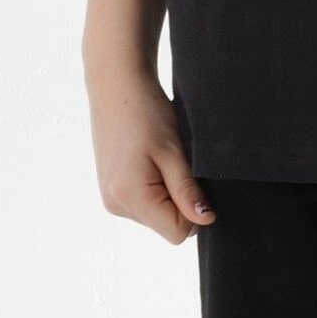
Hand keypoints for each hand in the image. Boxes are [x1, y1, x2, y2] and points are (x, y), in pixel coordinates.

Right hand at [86, 69, 216, 243]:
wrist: (117, 85)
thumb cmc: (145, 111)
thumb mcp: (173, 151)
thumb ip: (187, 190)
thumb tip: (205, 220)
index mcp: (130, 198)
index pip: (177, 233)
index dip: (195, 209)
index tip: (193, 177)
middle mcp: (116, 206)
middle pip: (165, 225)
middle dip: (180, 200)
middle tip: (176, 161)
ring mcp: (111, 199)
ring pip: (156, 215)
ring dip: (167, 192)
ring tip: (161, 156)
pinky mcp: (111, 190)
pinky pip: (143, 203)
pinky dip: (154, 187)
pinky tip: (150, 159)